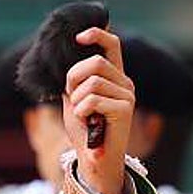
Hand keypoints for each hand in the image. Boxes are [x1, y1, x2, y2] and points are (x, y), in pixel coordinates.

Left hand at [62, 27, 133, 193]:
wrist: (94, 158)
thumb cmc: (84, 130)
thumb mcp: (75, 100)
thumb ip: (74, 81)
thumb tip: (65, 60)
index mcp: (114, 77)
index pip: (112, 45)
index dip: (97, 35)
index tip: (79, 37)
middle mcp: (125, 82)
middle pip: (95, 62)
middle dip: (74, 78)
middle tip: (73, 98)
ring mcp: (127, 95)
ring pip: (91, 82)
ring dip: (77, 100)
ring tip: (83, 115)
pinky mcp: (125, 108)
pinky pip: (92, 100)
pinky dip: (82, 111)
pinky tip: (87, 122)